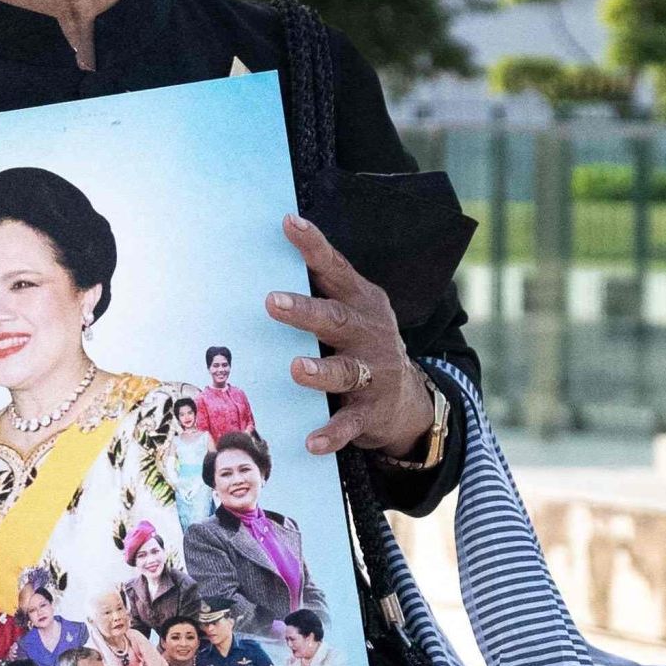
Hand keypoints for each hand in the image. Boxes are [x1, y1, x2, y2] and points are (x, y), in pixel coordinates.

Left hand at [273, 216, 433, 457]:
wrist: (407, 401)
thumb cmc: (359, 342)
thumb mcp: (349, 311)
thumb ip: (317, 289)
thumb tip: (257, 257)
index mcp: (361, 303)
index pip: (335, 270)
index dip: (314, 247)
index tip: (289, 224)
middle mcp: (369, 334)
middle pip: (335, 320)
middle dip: (305, 312)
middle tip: (272, 302)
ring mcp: (373, 374)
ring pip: (345, 371)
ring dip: (320, 371)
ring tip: (297, 368)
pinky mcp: (370, 412)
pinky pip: (349, 424)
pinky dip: (331, 434)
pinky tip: (311, 442)